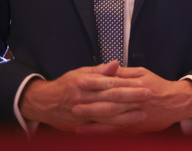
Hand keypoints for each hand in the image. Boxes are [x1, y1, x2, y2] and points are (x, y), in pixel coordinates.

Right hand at [20, 61, 150, 132]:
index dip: (128, 85)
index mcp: (85, 83)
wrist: (43, 103)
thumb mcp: (80, 72)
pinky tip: (126, 127)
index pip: (110, 84)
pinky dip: (113, 128)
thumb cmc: (66, 85)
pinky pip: (99, 128)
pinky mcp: (80, 126)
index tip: (144, 85)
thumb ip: (100, 70)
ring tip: (142, 114)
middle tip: (148, 96)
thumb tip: (116, 63)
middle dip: (131, 99)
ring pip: (107, 116)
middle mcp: (83, 99)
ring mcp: (82, 115)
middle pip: (111, 100)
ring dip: (126, 116)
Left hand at [73, 67, 191, 133]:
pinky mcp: (134, 127)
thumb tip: (110, 68)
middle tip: (72, 102)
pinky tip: (87, 131)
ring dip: (92, 118)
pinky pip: (115, 130)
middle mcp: (134, 100)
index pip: (112, 83)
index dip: (96, 82)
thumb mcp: (143, 73)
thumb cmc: (158, 86)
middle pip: (109, 101)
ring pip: (111, 117)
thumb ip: (125, 73)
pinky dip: (100, 131)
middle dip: (90, 102)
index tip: (80, 81)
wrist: (176, 103)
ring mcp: (134, 115)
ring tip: (75, 117)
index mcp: (135, 85)